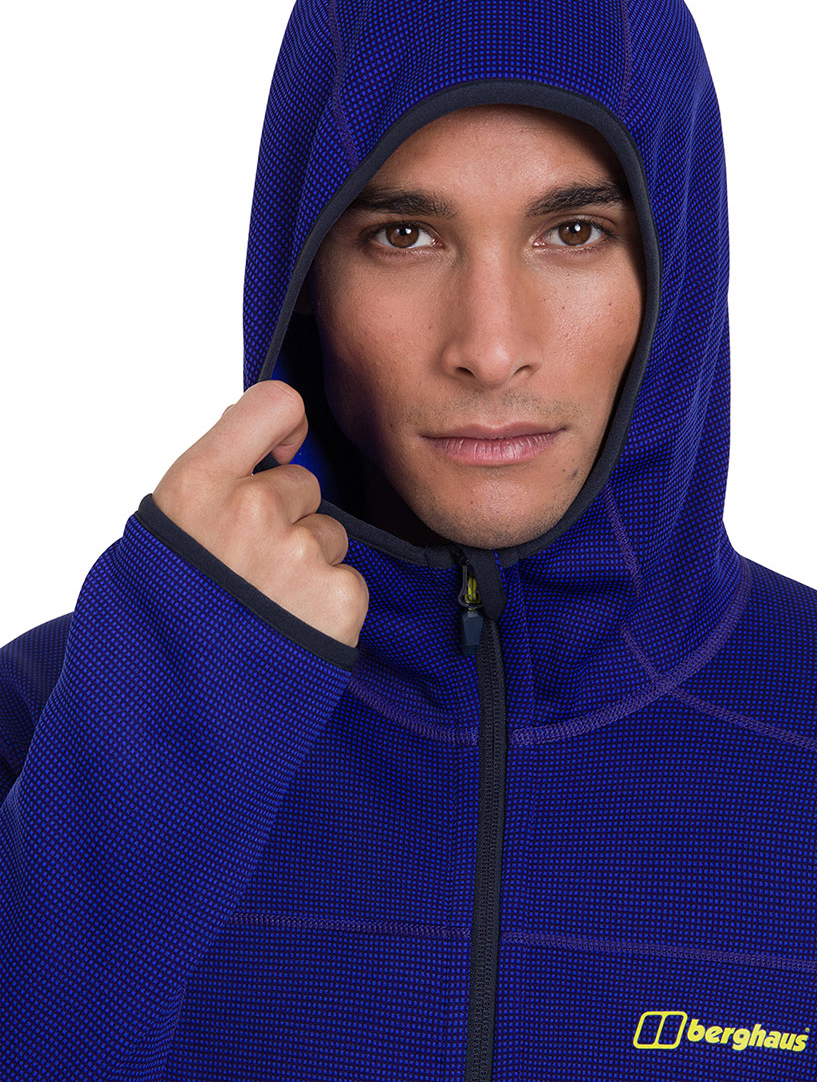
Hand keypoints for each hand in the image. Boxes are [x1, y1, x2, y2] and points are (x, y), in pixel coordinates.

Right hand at [152, 380, 367, 646]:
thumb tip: (263, 447)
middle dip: (286, 519)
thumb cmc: (158, 628)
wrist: (170, 724)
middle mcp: (251, 510)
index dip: (284, 425)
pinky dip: (327, 605)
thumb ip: (212, 486)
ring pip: (327, 535)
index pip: (272, 404)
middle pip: (302, 485)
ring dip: (306, 565)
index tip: (282, 450)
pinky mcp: (338, 597)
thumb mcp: (160, 539)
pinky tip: (289, 630)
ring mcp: (299, 554)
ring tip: (263, 610)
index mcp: (196, 485)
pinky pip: (346, 578)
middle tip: (247, 572)